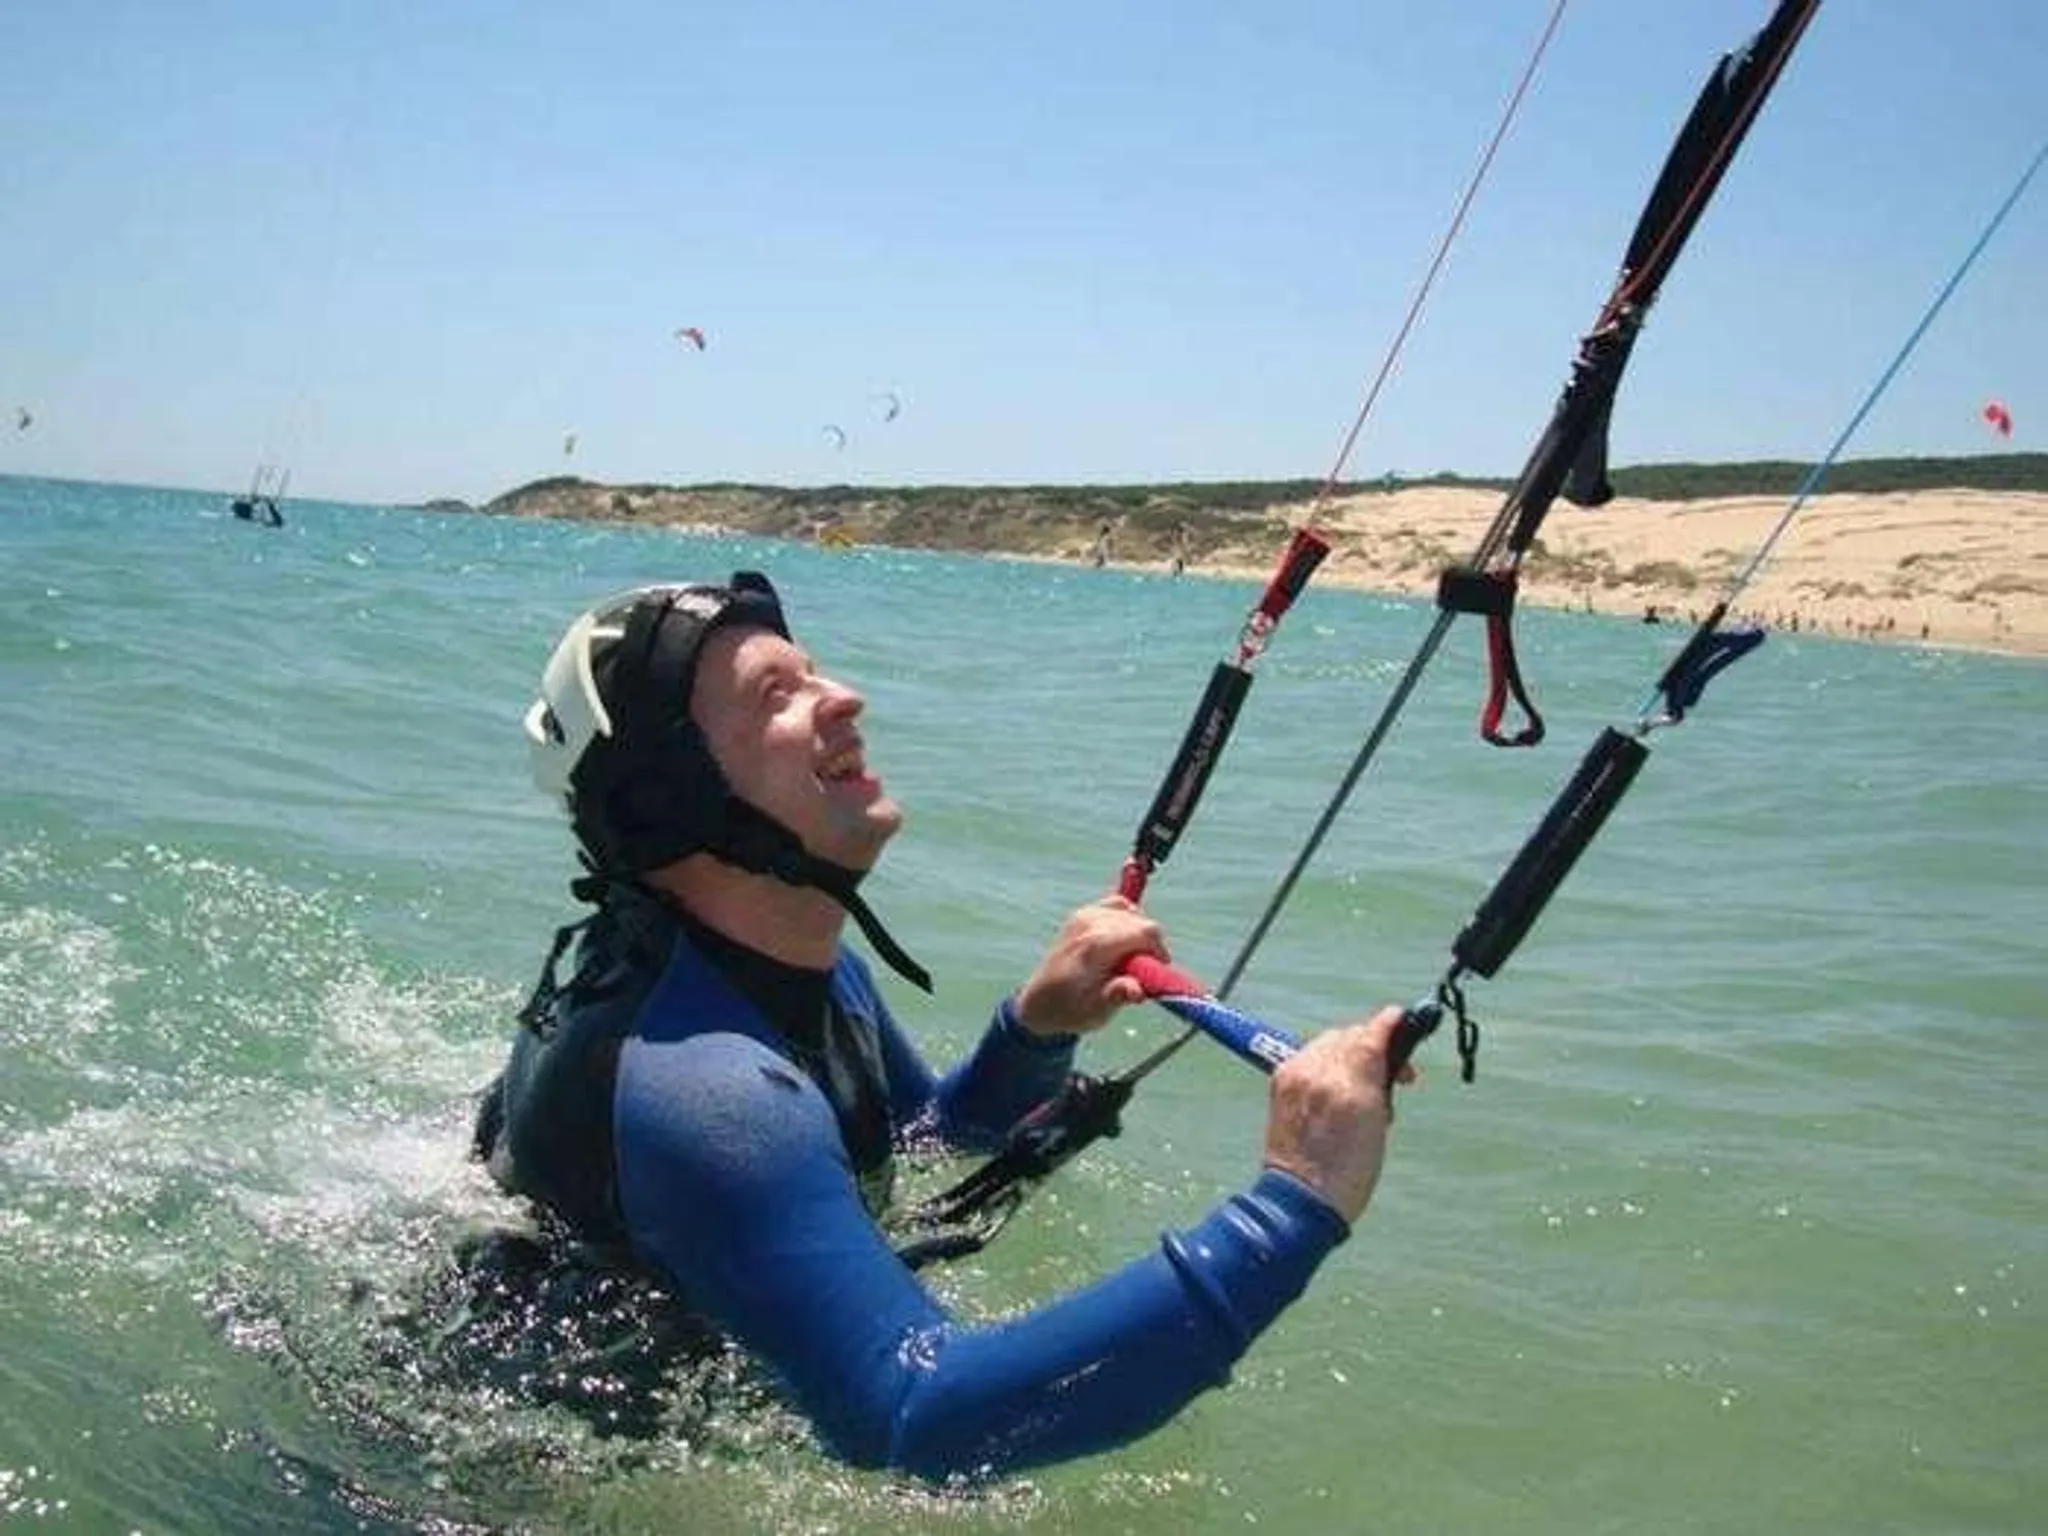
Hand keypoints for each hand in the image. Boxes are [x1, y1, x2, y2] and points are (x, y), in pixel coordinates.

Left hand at [1012, 896, 1168, 1037]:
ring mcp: (1083, 915)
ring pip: (1131, 912)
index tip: (1155, 974)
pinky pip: (1116, 906)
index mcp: (1094, 946)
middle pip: (1142, 922)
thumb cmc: (1070, 1011)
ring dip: (1138, 933)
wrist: (1039, 1004)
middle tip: (1140, 971)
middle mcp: (1089, 923)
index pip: (1146, 932)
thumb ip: (1118, 996)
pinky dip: (1126, 920)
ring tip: (1129, 959)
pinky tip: (1122, 942)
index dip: (1159, 952)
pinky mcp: (1081, 914)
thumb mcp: (1096, 1012)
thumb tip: (1138, 990)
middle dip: (1150, 946)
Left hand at [1260, 1006, 1416, 1224]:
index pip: (1370, 1035)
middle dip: (1372, 1045)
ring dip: (1349, 1054)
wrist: (1302, 1199)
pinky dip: (1327, 1063)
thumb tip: (1386, 1047)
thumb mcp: (1376, 1124)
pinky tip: (1337, 1088)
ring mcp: (1295, 1076)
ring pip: (1329, 1042)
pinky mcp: (1280, 1082)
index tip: (1403, 1021)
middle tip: (1394, 1073)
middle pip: (1349, 1035)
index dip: (1390, 1025)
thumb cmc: (1348, 1173)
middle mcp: (1317, 1074)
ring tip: (1363, 1087)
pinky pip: (1310, 1055)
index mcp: (1348, 1088)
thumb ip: (1381, 1079)